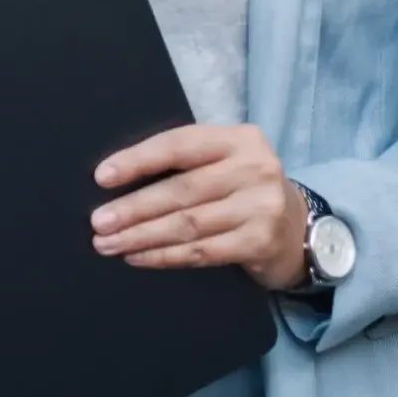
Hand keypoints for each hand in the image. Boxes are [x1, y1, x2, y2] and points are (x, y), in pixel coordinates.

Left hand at [90, 124, 308, 290]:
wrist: (299, 230)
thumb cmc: (243, 190)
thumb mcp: (224, 163)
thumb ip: (186, 163)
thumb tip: (116, 179)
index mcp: (238, 139)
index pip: (179, 145)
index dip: (138, 160)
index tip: (101, 177)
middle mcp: (254, 168)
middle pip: (180, 190)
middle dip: (133, 208)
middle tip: (98, 222)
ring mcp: (261, 207)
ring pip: (187, 224)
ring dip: (141, 236)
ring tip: (108, 244)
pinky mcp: (260, 242)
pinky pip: (201, 251)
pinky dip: (165, 256)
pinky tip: (138, 257)